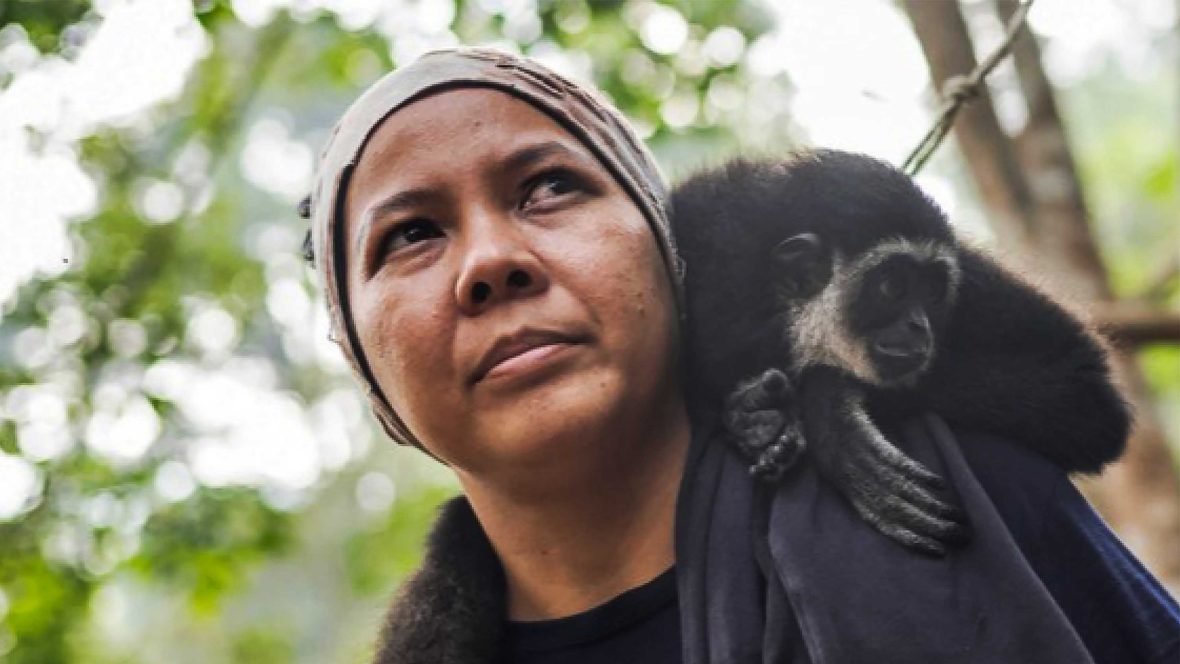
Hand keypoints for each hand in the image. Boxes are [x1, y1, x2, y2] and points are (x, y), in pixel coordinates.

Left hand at [723, 368, 805, 481]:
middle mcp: (787, 440)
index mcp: (795, 425)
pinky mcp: (761, 454)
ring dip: (772, 466)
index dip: (794, 441)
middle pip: (790, 455)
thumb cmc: (765, 392)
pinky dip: (762, 472)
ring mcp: (774, 449)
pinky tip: (753, 471)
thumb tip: (771, 376)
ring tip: (762, 465)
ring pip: (778, 464)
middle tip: (775, 451)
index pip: (799, 438)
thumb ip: (773, 382)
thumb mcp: (770, 384)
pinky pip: (766, 468)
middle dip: (784, 455)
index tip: (785, 438)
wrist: (747, 400)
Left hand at [802, 367, 971, 556]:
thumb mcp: (845, 448)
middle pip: (889, 508)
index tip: (938, 553)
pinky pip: (886, 455)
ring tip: (957, 517)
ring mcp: (848, 450)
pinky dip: (913, 472)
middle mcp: (843, 470)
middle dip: (927, 527)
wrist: (815, 373)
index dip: (906, 538)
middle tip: (962, 538)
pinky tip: (938, 485)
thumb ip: (870, 468)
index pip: (875, 519)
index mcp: (839, 479)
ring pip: (891, 487)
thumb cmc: (835, 413)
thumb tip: (907, 491)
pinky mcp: (854, 427)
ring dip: (927, 505)